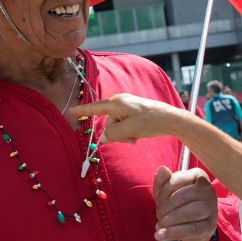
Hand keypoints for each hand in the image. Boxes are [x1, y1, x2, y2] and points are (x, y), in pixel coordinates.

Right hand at [72, 93, 188, 142]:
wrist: (170, 120)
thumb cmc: (150, 122)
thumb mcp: (130, 130)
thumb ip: (113, 134)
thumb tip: (104, 138)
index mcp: (117, 103)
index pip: (95, 107)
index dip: (83, 111)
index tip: (70, 111)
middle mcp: (120, 102)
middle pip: (108, 123)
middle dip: (117, 134)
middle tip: (131, 138)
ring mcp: (128, 107)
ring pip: (117, 127)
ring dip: (125, 135)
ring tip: (137, 136)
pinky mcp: (134, 113)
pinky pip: (125, 126)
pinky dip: (130, 133)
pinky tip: (139, 135)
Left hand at [152, 166, 218, 240]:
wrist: (193, 227)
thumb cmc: (180, 204)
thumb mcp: (168, 192)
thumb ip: (163, 181)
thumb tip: (162, 170)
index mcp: (198, 175)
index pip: (176, 180)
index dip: (162, 193)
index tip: (158, 203)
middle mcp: (208, 189)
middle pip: (182, 196)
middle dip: (165, 208)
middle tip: (158, 216)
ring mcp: (211, 208)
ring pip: (190, 212)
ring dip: (170, 220)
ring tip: (160, 225)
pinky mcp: (210, 225)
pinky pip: (192, 229)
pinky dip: (174, 233)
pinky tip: (161, 235)